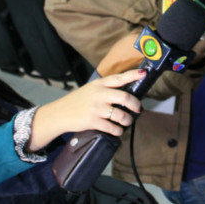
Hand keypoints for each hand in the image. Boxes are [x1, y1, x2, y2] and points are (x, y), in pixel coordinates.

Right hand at [29, 69, 143, 150]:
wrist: (59, 113)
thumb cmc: (78, 101)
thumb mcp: (91, 89)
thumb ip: (106, 88)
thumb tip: (126, 95)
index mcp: (99, 84)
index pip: (119, 78)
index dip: (133, 75)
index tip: (144, 74)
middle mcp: (99, 94)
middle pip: (125, 97)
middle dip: (136, 104)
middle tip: (138, 108)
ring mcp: (96, 108)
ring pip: (121, 115)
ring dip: (128, 120)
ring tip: (127, 121)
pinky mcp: (93, 121)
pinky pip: (112, 128)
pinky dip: (118, 130)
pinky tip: (118, 130)